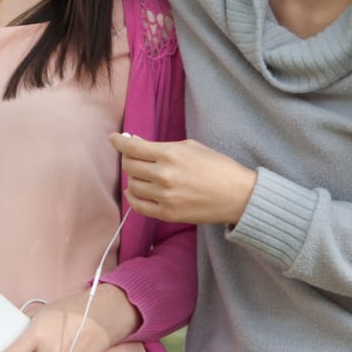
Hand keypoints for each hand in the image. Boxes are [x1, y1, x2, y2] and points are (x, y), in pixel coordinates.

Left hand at [109, 133, 256, 224]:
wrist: (237, 195)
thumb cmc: (217, 166)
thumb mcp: (191, 146)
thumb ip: (162, 146)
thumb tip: (137, 144)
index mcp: (170, 154)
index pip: (132, 147)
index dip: (119, 142)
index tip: (114, 138)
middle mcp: (164, 175)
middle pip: (129, 166)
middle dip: (128, 159)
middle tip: (133, 157)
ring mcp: (165, 196)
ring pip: (132, 185)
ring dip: (133, 178)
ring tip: (141, 174)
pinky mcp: (168, 213)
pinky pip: (138, 206)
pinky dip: (133, 197)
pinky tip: (136, 191)